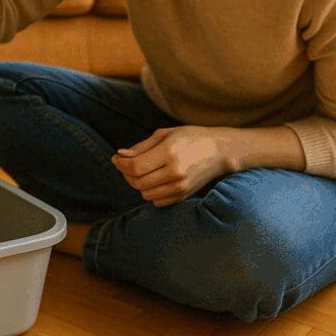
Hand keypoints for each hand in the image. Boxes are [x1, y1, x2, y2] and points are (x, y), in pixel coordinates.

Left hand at [110, 126, 238, 207]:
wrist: (219, 152)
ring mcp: (180, 187)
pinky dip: (150, 192)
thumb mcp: (165, 134)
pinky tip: (155, 180)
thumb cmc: (190, 138)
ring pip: (144, 194)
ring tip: (143, 170)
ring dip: (138, 183)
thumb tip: (120, 156)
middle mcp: (175, 173)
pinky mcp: (183, 196)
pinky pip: (156, 201)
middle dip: (126, 173)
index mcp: (169, 153)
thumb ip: (141, 147)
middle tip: (127, 163)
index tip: (116, 158)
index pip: (135, 166)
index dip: (120, 164)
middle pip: (137, 182)